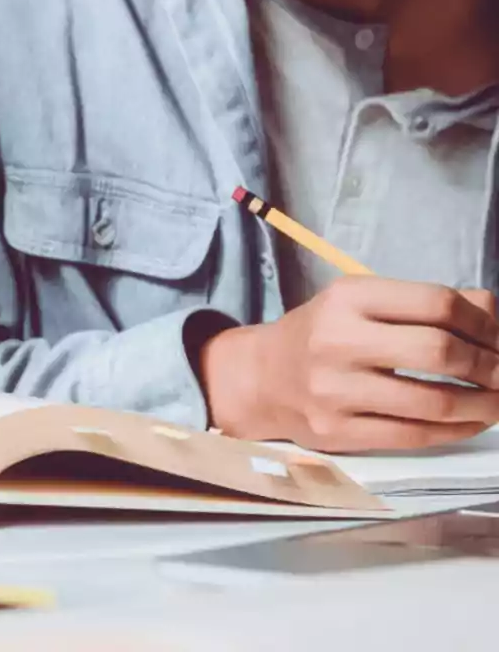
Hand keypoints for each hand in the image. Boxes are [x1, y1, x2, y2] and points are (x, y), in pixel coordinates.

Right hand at [199, 278, 498, 451]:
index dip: (484, 322)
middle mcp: (337, 341)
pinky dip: (456, 430)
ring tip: (498, 401)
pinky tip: (471, 422)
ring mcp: (334, 391)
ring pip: (432, 402)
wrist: (260, 378)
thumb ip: (426, 303)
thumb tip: (495, 313)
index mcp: (348, 299)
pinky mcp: (336, 432)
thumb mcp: (362, 302)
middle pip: (440, 352)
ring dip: (482, 404)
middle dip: (490, 366)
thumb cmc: (321, 334)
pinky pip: (413, 435)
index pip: (437, 304)